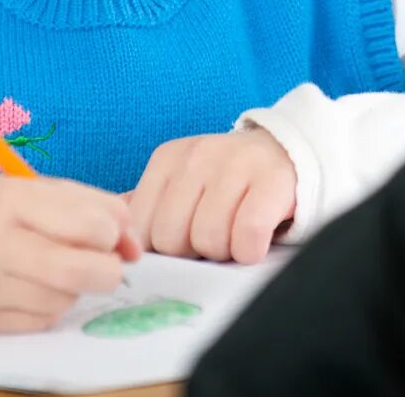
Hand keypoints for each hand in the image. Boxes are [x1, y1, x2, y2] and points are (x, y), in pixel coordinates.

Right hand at [0, 176, 139, 331]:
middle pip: (78, 271)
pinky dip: (49, 306)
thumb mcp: (38, 190)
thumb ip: (93, 207)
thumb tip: (135, 247)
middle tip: (106, 265)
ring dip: (74, 288)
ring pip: (63, 300)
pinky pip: (39, 321)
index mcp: (11, 199)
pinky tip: (32, 287)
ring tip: (54, 269)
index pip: (87, 225)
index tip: (106, 233)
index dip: (111, 233)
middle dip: (108, 271)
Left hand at [126, 129, 296, 262]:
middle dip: (193, 251)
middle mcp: (198, 155)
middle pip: (171, 239)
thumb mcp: (184, 184)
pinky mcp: (273, 180)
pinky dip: (251, 251)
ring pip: (209, 240)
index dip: (163, 249)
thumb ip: (149, 206)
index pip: (141, 229)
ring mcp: (237, 163)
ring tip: (237, 233)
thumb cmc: (229, 183)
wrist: (291, 154)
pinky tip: (258, 240)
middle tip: (215, 237)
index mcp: (168, 159)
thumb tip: (112, 236)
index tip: (186, 240)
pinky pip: (248, 236)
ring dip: (225, 251)